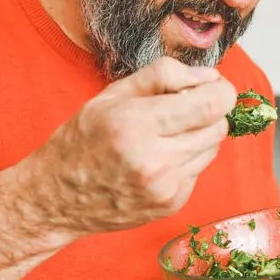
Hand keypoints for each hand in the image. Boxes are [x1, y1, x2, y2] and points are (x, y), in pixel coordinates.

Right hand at [21, 56, 236, 235]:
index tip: (212, 86)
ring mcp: (165, 187)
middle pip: (218, 126)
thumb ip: (163, 75)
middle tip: (184, 107)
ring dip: (199, 135)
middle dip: (209, 111)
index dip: (221, 91)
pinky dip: (186, 159)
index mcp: (137, 124)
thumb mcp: (113, 94)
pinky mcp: (171, 204)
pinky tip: (158, 158)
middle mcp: (155, 160)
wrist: (58, 197)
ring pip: (212, 148)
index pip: (211, 106)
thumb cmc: (82, 140)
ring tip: (165, 134)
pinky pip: (198, 170)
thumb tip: (207, 76)